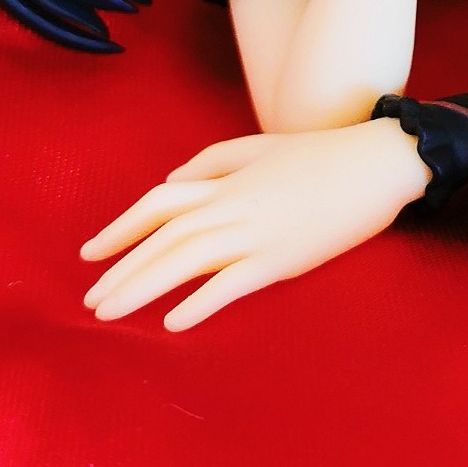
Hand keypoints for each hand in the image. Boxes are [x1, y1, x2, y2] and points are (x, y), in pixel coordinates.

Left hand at [81, 119, 427, 329]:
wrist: (376, 163)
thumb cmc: (321, 154)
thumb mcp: (261, 146)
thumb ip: (213, 161)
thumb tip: (171, 181)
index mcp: (228, 179)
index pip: (161, 200)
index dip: (122, 225)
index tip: (92, 252)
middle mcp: (234, 204)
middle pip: (164, 235)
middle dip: (122, 267)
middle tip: (91, 298)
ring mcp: (257, 232)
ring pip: (186, 259)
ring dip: (143, 285)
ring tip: (111, 310)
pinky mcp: (283, 258)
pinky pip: (232, 283)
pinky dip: (200, 302)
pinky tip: (174, 322)